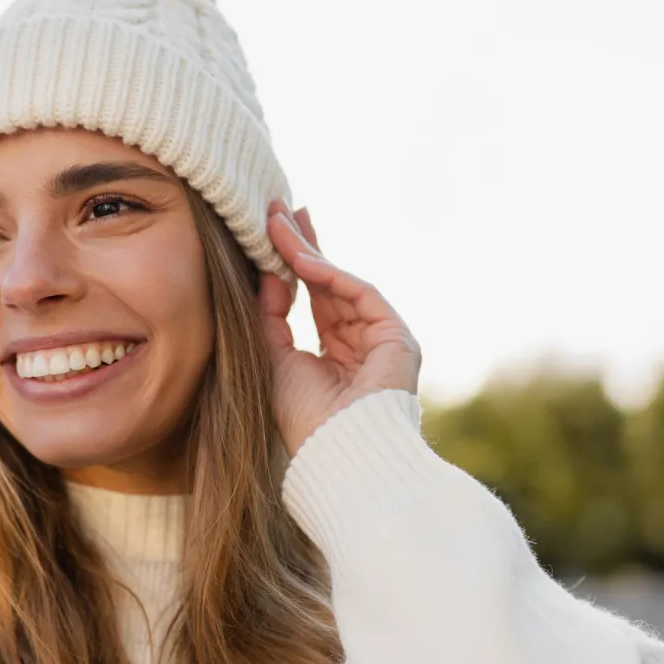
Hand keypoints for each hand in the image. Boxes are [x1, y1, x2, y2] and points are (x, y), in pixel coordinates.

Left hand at [258, 200, 421, 456]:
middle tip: (276, 208)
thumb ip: (270, 318)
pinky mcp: (396, 336)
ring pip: (341, 283)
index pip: (313, 300)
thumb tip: (268, 274)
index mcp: (336, 357)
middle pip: (329, 283)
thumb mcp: (275, 361)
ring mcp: (382, 338)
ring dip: (308, 251)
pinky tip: (299, 256)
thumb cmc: (304, 423)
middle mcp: (362, 344)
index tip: (267, 233)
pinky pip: (359, 292)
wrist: (338, 455)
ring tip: (277, 222)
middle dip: (302, 246)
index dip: (291, 268)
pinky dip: (328, 273)